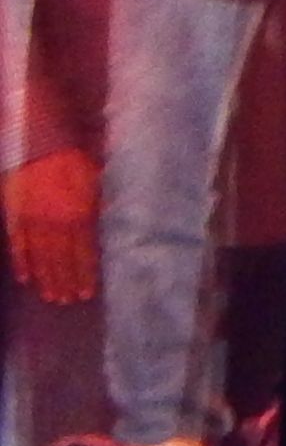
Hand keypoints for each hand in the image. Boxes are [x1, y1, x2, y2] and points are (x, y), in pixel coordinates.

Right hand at [7, 145, 97, 303]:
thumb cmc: (74, 158)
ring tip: (52, 296)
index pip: (84, 253)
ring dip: (47, 278)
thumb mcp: (97, 180)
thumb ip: (100, 206)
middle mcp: (57, 224)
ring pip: (41, 258)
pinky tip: (25, 278)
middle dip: (66, 282)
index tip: (87, 292)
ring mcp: (33, 222)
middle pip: (62, 260)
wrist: (40, 144)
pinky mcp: (15, 217)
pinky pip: (18, 245)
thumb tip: (109, 223)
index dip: (85, 274)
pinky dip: (21, 263)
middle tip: (69, 301)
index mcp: (80, 215)